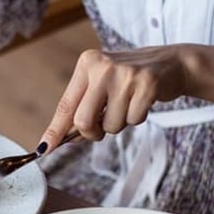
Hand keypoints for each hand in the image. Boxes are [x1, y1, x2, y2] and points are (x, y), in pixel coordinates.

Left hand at [36, 44, 213, 151]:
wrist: (170, 64)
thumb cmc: (129, 80)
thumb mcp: (101, 85)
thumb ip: (82, 107)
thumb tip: (58, 139)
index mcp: (87, 64)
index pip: (66, 105)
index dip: (55, 130)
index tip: (44, 149)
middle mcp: (102, 66)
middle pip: (83, 121)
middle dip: (93, 133)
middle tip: (103, 126)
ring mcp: (125, 74)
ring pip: (111, 125)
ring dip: (120, 123)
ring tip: (128, 104)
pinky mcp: (147, 84)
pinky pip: (133, 120)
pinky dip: (137, 118)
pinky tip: (142, 102)